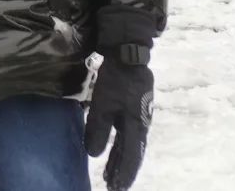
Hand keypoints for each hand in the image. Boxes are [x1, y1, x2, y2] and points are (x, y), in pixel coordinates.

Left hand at [84, 59, 153, 190]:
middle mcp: (140, 124)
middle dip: (121, 170)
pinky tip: (113, 148)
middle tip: (112, 187)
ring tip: (110, 174)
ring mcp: (139, 116)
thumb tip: (94, 155)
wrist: (128, 55)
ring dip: (120, 159)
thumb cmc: (116, 80)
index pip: (132, 157)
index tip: (117, 187)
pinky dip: (120, 145)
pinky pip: (127, 133)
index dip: (124, 173)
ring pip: (129, 143)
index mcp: (136, 126)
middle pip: (131, 153)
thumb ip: (98, 130)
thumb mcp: (103, 105)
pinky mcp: (134, 108)